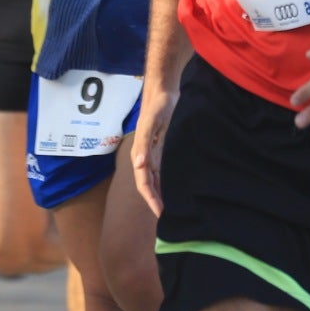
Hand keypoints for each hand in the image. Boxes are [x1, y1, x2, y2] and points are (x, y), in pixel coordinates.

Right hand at [131, 81, 179, 217]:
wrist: (162, 92)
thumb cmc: (157, 107)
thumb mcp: (152, 123)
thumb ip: (145, 143)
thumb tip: (139, 166)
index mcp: (140, 153)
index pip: (143, 182)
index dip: (151, 198)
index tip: (160, 213)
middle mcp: (144, 156)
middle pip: (148, 184)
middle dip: (154, 201)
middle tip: (166, 218)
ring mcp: (152, 153)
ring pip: (154, 179)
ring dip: (158, 193)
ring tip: (167, 209)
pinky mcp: (160, 148)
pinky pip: (160, 171)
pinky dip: (163, 182)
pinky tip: (170, 189)